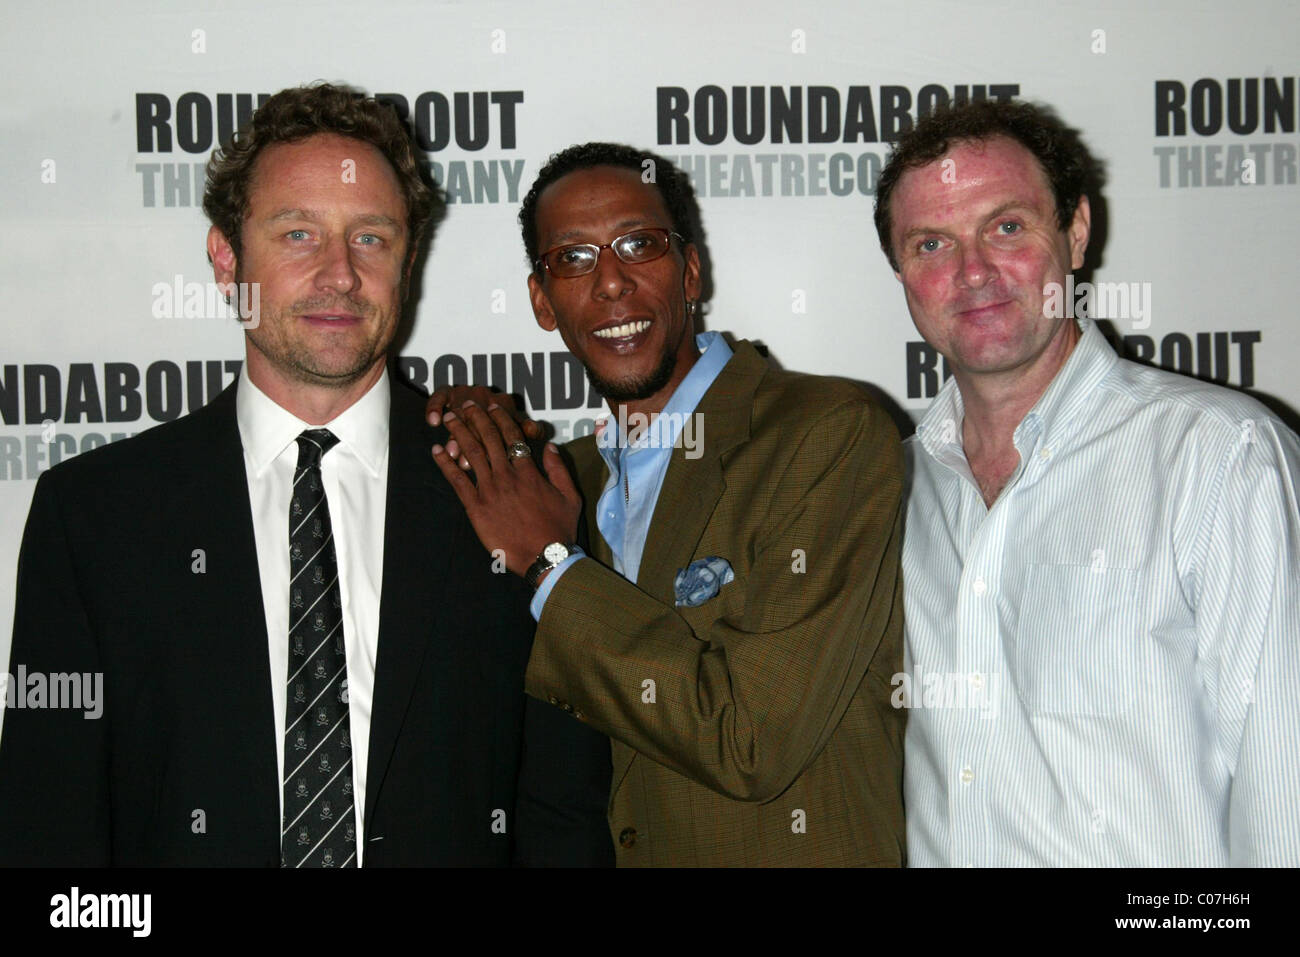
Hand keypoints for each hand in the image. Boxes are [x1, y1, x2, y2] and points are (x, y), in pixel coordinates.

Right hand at [426, 387, 543, 470]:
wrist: (481, 407)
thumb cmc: (504, 425)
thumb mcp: (519, 426)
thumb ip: (528, 429)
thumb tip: (535, 429)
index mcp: (506, 403)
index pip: (501, 422)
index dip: (495, 444)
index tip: (490, 460)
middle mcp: (486, 395)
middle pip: (478, 421)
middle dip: (474, 444)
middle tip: (468, 463)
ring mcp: (467, 392)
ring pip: (459, 412)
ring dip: (455, 433)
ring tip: (453, 451)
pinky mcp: (449, 391)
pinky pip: (441, 396)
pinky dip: (435, 406)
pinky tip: (433, 420)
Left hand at [432, 401, 580, 577]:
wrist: (544, 556)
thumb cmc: (558, 528)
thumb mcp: (570, 495)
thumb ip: (558, 468)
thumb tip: (549, 445)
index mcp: (528, 472)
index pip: (512, 437)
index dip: (501, 419)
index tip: (492, 407)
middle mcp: (507, 475)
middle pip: (489, 439)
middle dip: (476, 418)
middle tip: (467, 404)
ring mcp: (489, 490)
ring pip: (471, 453)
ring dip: (459, 433)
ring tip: (449, 418)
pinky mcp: (475, 506)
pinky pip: (457, 480)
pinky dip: (445, 463)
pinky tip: (437, 450)